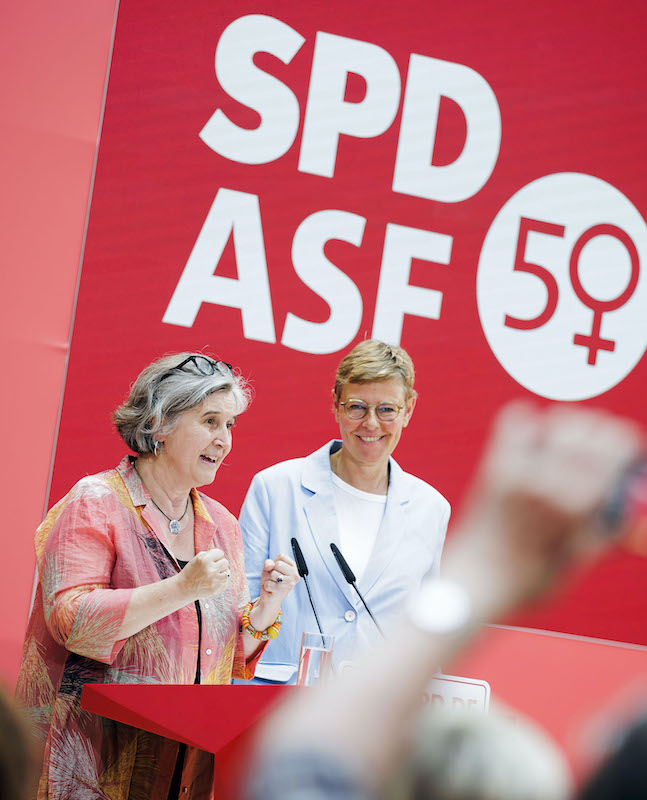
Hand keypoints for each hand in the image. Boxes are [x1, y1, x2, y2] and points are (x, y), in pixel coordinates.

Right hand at [177, 548, 230, 600]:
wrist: (184, 588)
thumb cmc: (191, 571)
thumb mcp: (197, 558)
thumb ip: (211, 553)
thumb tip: (222, 555)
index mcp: (205, 560)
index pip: (220, 553)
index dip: (216, 556)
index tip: (211, 560)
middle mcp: (211, 570)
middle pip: (226, 562)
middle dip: (220, 564)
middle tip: (212, 567)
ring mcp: (215, 581)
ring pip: (227, 572)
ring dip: (221, 573)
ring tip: (213, 575)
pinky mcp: (217, 589)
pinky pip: (226, 582)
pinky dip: (220, 581)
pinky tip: (212, 582)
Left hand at [260, 553, 299, 599]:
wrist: (269, 597)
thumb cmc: (271, 580)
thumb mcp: (268, 568)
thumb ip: (268, 563)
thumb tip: (270, 565)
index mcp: (293, 566)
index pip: (282, 556)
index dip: (275, 562)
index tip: (276, 570)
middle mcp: (294, 574)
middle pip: (278, 564)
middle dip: (272, 571)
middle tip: (274, 578)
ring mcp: (290, 584)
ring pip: (273, 574)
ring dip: (269, 579)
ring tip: (273, 583)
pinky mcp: (282, 592)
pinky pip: (268, 584)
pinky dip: (266, 586)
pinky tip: (271, 590)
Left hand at [444, 402, 642, 618]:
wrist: (472, 583)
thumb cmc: (525, 581)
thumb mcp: (579, 559)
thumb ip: (604, 526)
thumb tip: (627, 500)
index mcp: (578, 506)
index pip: (617, 448)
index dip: (627, 445)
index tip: (627, 450)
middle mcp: (551, 482)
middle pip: (592, 427)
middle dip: (602, 433)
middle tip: (599, 447)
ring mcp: (521, 471)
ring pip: (559, 418)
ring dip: (569, 426)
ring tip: (567, 443)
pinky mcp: (496, 465)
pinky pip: (516, 420)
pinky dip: (529, 421)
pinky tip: (534, 437)